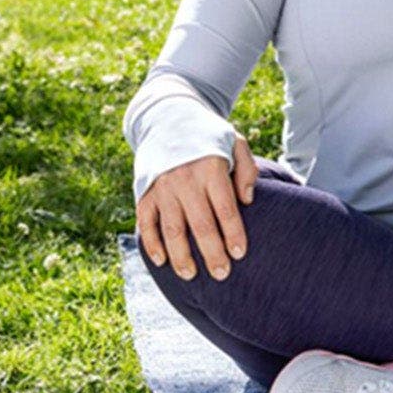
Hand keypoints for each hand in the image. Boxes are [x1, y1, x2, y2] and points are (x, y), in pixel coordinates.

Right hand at [137, 130, 257, 281]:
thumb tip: (247, 200)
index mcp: (210, 168)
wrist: (168, 117)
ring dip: (181, 256)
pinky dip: (152, 244)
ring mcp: (162, 188)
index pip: (225, 208)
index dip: (233, 233)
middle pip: (201, 225)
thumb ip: (246, 169)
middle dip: (212, 253)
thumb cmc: (208, 136)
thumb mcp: (234, 141)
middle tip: (221, 274)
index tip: (239, 254)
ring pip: (172, 230)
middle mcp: (185, 180)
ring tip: (191, 275)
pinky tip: (162, 260)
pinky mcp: (145, 192)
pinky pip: (147, 223)